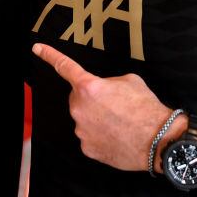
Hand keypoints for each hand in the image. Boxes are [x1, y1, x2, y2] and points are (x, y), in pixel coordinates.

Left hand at [32, 42, 183, 171]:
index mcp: (89, 86)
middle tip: (115, 104)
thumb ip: (108, 81)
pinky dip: (101, 136)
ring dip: (97, 118)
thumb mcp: (129, 80)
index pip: (64, 66)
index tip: (37, 48)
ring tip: (120, 122)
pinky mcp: (87, 148)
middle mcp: (79, 108)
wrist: (158, 139)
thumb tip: (104, 90)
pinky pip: (90, 137)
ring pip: (84, 119)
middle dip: (92, 98)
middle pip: (78, 98)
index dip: (49, 55)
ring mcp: (82, 130)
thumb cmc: (146, 108)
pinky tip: (117, 136)